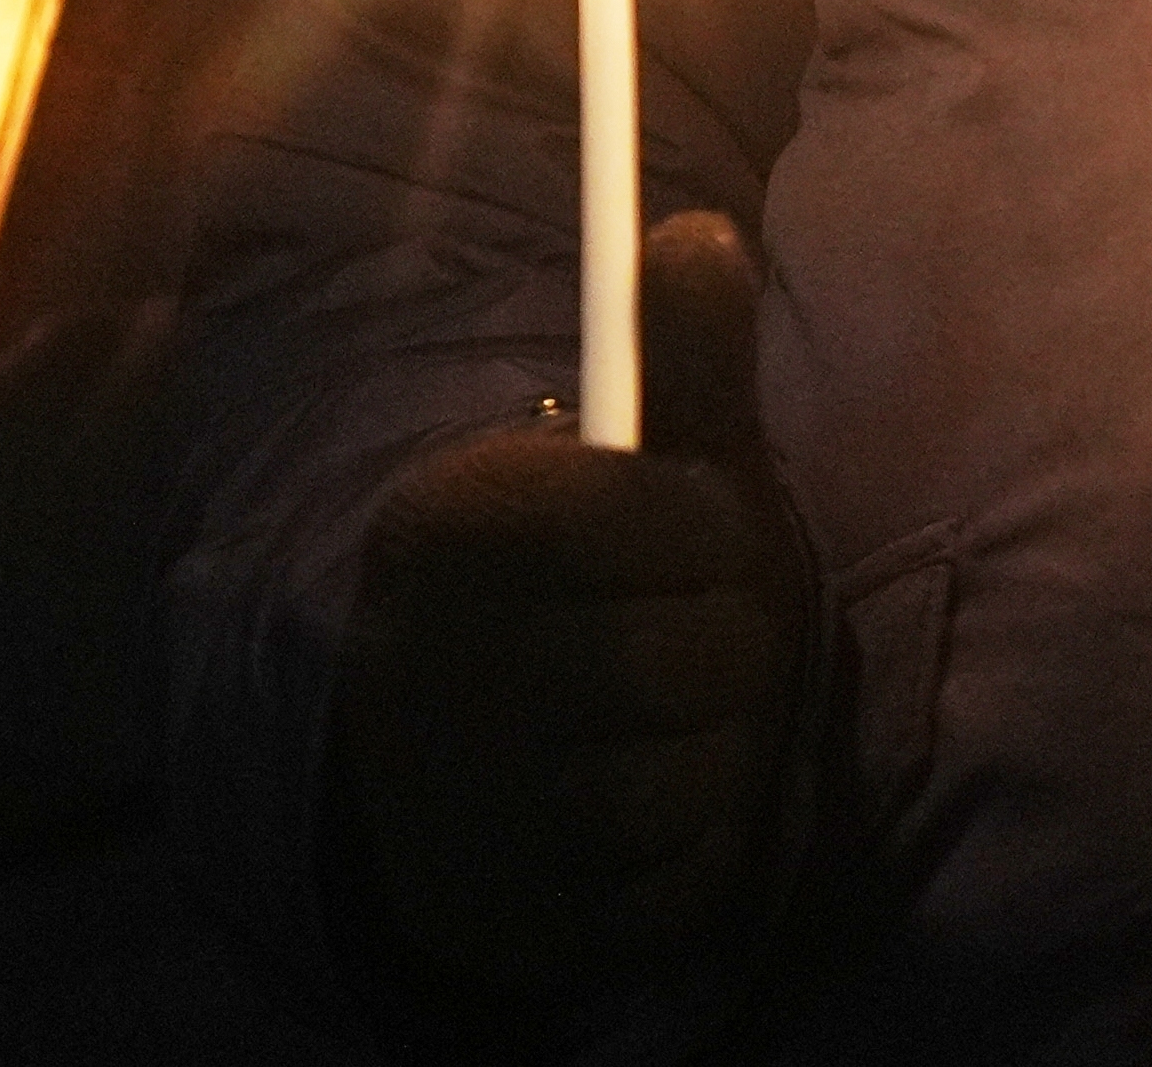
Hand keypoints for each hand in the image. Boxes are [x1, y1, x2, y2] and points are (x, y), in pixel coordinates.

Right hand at [331, 214, 806, 999]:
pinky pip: (666, 891)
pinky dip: (700, 853)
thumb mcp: (629, 459)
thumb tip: (703, 233)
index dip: (702, 528)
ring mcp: (442, 807)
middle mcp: (417, 667)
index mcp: (444, 529)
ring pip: (676, 785)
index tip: (701, 531)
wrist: (449, 762)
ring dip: (724, 752)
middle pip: (678, 660)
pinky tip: (668, 805)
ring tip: (694, 718)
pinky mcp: (491, 918)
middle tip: (717, 637)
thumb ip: (679, 354)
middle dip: (735, 646)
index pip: (628, 518)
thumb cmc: (583, 583)